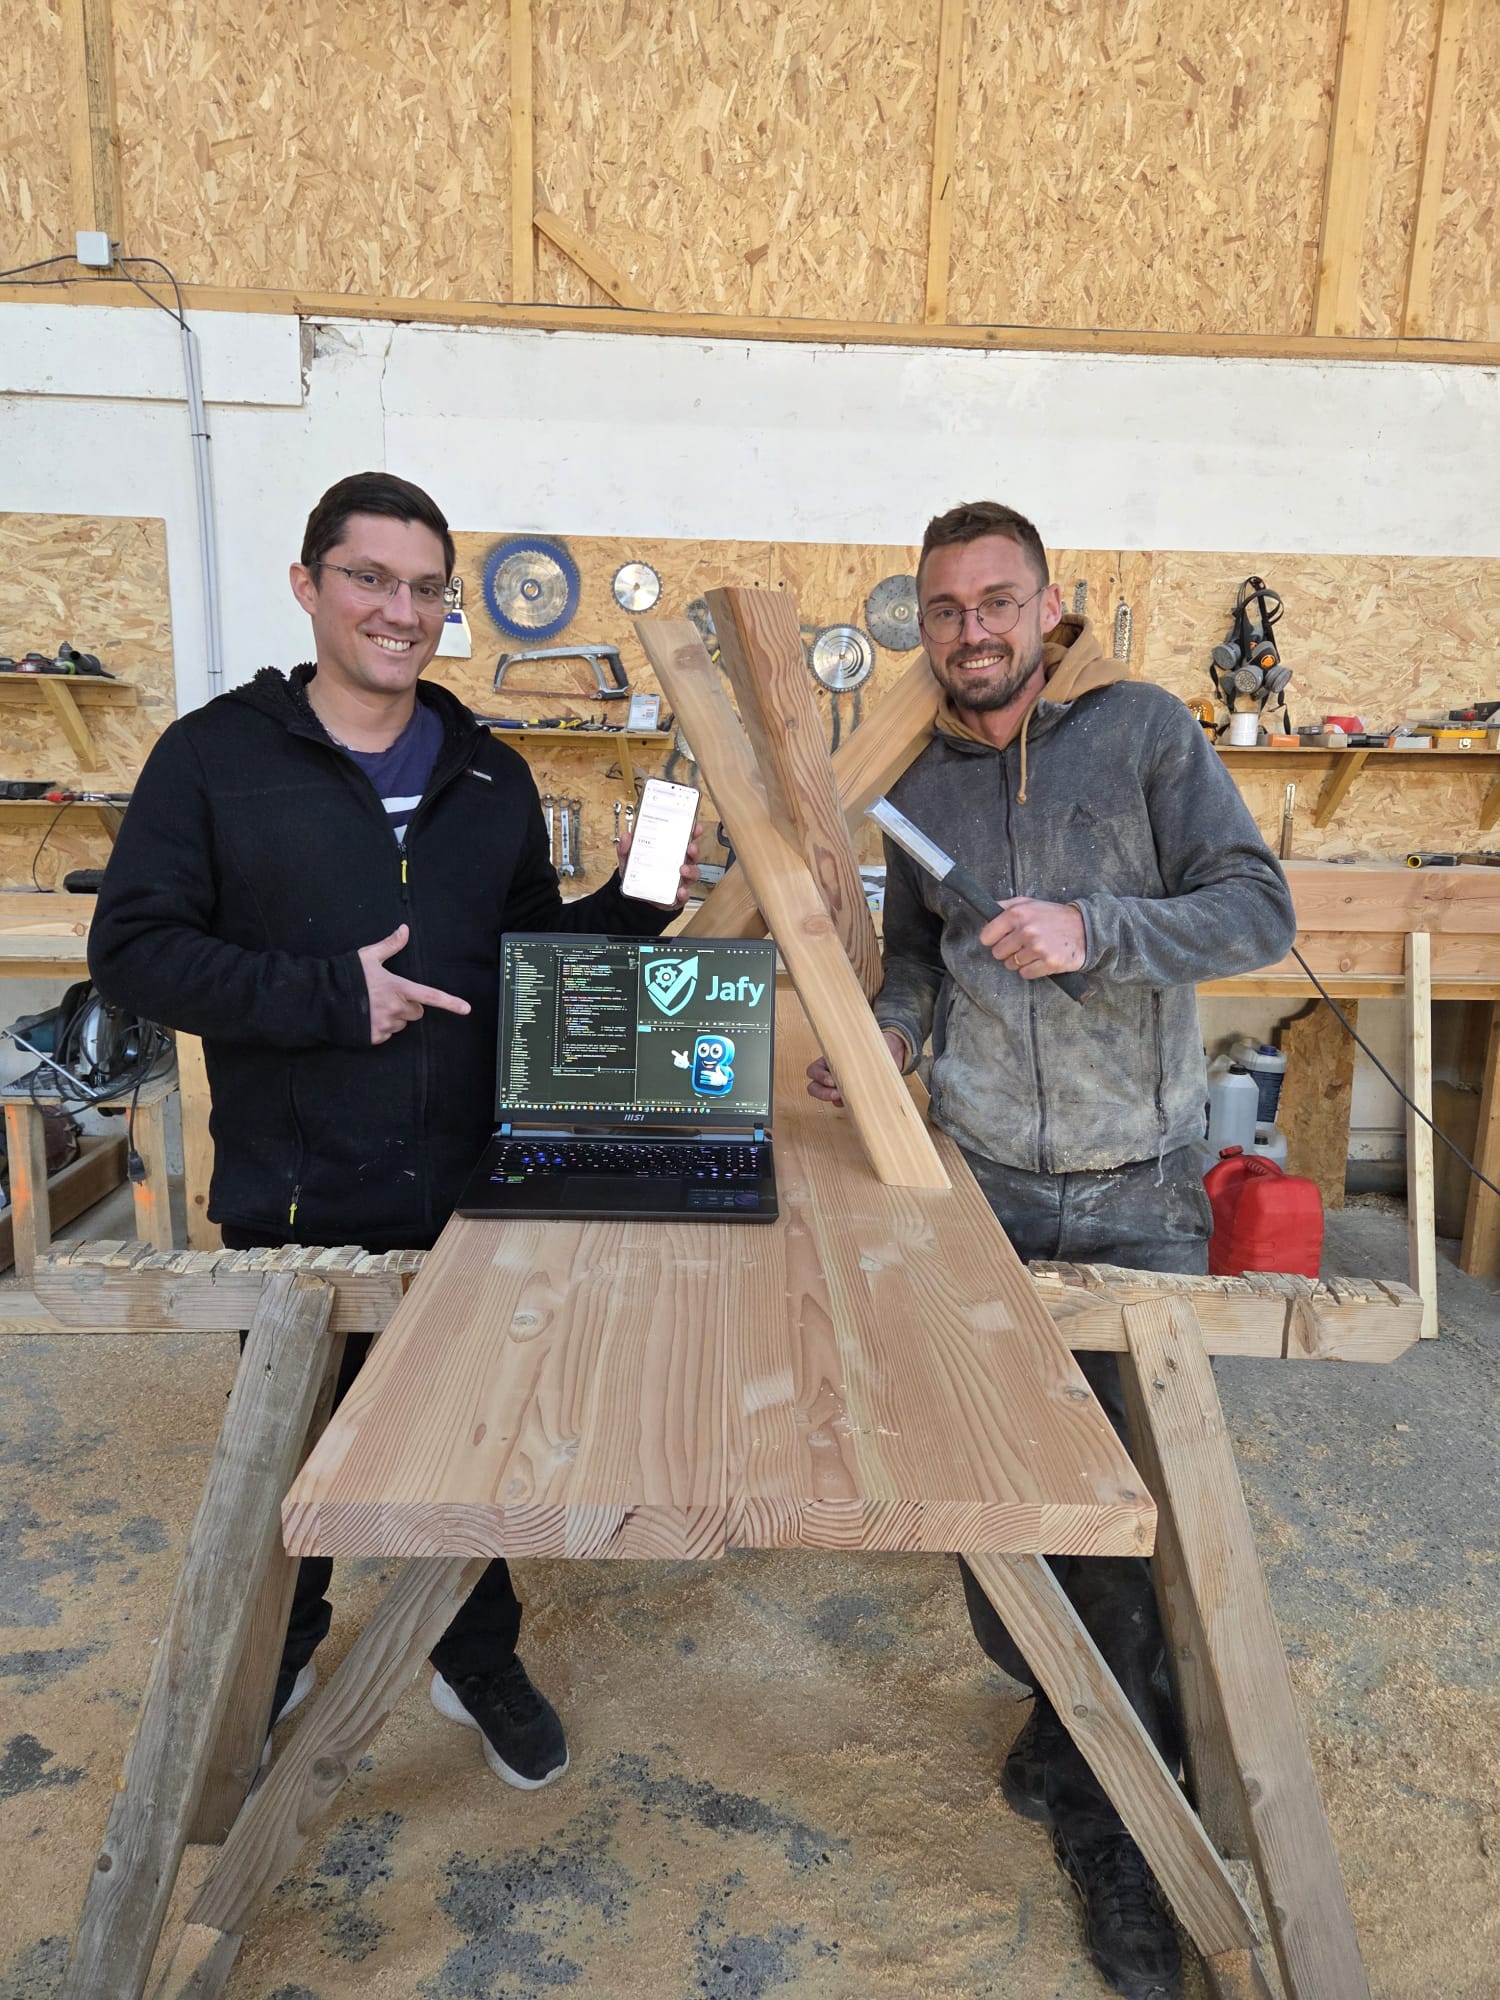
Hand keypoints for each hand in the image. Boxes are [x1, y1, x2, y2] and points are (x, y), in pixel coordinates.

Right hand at [357, 924, 470, 1044]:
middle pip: (416, 1012)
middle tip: (390, 997)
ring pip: (401, 1025)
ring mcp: (385, 1025)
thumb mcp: (368, 956)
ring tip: (374, 1006)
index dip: (450, 1002)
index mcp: (398, 988)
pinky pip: (386, 1035)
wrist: (322, 1000)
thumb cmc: (346, 976)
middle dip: (408, 1006)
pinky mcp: (374, 1037)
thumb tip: (404, 929)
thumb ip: (390, 945)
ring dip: (394, 1018)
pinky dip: (380, 1028)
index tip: (466, 1009)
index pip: (430, 996)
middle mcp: (395, 1009)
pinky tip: (367, 1017)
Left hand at [616, 821, 704, 908]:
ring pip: (692, 874)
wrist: (634, 895)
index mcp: (670, 852)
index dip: (693, 833)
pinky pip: (684, 895)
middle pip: (692, 856)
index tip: (696, 827)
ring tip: (682, 869)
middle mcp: (678, 865)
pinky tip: (680, 891)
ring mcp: (680, 881)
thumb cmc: (638, 873)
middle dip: (694, 851)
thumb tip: (626, 836)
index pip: (685, 840)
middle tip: (690, 847)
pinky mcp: (677, 897)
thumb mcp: (629, 858)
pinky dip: (684, 894)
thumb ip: (626, 848)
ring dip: (690, 871)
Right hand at [806, 1030, 907, 1106]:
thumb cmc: (873, 1045)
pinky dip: (849, 1104)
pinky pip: (844, 1104)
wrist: (892, 1051)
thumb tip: (847, 1064)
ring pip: (828, 1097)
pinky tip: (858, 1102)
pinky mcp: (853, 1095)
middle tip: (836, 1095)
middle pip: (814, 1087)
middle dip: (822, 1093)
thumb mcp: (861, 1046)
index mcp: (829, 1060)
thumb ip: (853, 1055)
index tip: (831, 1080)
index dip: (819, 1077)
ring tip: (848, 1099)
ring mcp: (841, 1086)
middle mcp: (832, 1073)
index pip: (813, 1071)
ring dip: (834, 1100)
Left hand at [978, 898, 1086, 979]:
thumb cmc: (1054, 916)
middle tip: (1022, 945)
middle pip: (997, 953)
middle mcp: (1026, 930)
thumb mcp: (1029, 903)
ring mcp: (1038, 947)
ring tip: (1034, 950)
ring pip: (1011, 965)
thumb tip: (986, 911)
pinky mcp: (1049, 962)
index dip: (993, 939)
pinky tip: (1041, 959)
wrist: (1086, 928)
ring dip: (1020, 961)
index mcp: (1017, 913)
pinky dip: (1031, 969)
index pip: (986, 937)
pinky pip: (1026, 974)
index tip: (1002, 939)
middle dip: (1007, 951)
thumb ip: (1006, 906)